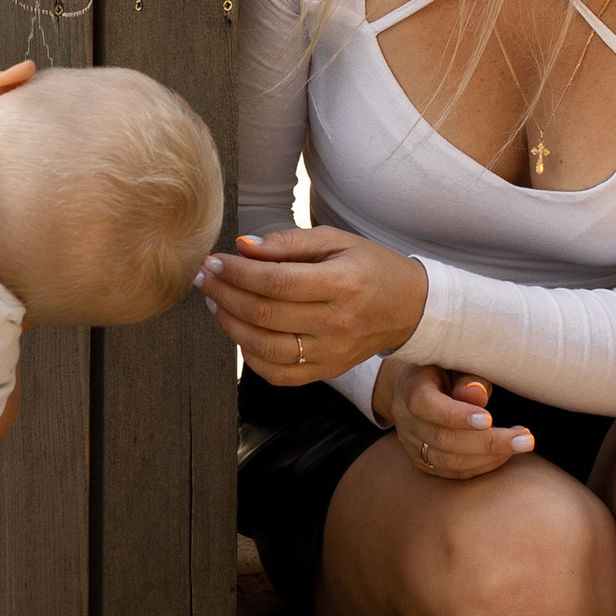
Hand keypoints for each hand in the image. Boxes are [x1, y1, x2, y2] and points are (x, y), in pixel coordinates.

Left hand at [196, 224, 426, 384]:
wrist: (410, 307)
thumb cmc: (370, 267)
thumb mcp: (336, 240)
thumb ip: (287, 243)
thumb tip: (243, 247)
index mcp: (343, 284)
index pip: (276, 282)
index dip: (237, 273)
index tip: (214, 262)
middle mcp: (337, 323)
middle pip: (265, 316)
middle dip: (224, 295)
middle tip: (205, 278)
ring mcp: (332, 353)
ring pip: (265, 349)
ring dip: (229, 325)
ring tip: (214, 303)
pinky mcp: (328, 371)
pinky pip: (279, 374)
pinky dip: (250, 357)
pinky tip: (239, 333)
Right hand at [374, 360, 535, 480]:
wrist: (414, 384)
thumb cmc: (445, 367)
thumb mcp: (456, 360)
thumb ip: (468, 376)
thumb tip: (478, 396)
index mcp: (411, 387)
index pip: (425, 405)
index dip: (456, 415)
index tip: (490, 419)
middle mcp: (406, 420)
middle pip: (443, 440)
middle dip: (488, 442)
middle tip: (525, 439)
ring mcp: (411, 444)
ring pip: (449, 462)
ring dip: (490, 457)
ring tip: (522, 443)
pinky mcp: (423, 460)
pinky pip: (453, 473)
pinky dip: (482, 466)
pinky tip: (505, 454)